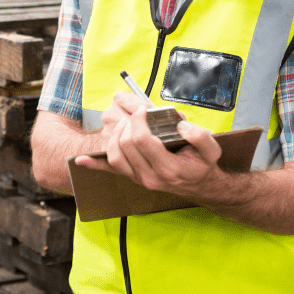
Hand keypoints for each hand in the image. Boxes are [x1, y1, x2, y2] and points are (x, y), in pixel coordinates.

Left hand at [75, 106, 222, 197]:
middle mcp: (149, 177)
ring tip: (128, 123)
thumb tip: (179, 125)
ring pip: (114, 155)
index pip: (141, 140)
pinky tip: (81, 159)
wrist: (199, 185)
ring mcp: (138, 179)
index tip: (144, 109)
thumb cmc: (202, 164)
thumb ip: (200, 136)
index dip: (139, 120)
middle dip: (129, 122)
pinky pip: (110, 170)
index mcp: (167, 169)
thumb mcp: (212, 150)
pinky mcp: (132, 177)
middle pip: (125, 144)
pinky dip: (94, 164)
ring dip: (117, 133)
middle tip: (138, 112)